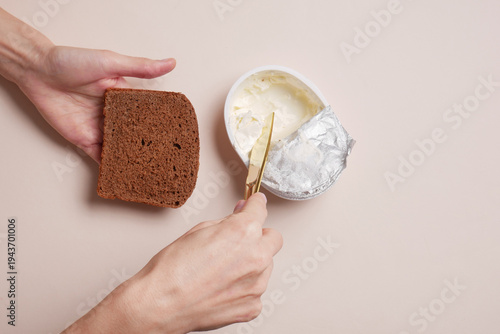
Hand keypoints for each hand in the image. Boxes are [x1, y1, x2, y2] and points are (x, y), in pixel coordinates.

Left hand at [17, 46, 175, 162]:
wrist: (37, 72)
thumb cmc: (72, 62)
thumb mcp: (111, 62)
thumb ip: (141, 67)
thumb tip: (170, 63)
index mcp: (125, 96)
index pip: (149, 114)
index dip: (163, 124)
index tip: (179, 135)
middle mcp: (115, 114)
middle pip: (137, 134)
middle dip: (151, 146)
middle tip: (169, 159)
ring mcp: (100, 129)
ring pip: (122, 148)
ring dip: (134, 159)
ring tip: (153, 171)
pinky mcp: (84, 140)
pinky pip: (101, 157)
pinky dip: (112, 166)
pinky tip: (126, 175)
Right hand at [63, 193, 282, 332]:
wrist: (160, 304)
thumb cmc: (172, 270)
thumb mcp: (198, 230)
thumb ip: (226, 221)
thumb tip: (239, 216)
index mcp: (243, 232)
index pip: (260, 209)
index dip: (255, 205)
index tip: (254, 205)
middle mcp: (256, 257)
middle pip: (273, 238)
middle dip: (259, 235)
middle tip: (240, 239)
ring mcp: (257, 284)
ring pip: (266, 265)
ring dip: (252, 262)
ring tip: (223, 268)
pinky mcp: (252, 306)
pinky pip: (256, 289)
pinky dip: (244, 286)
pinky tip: (223, 286)